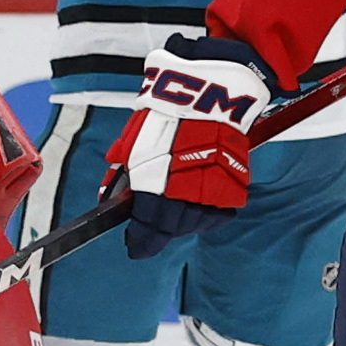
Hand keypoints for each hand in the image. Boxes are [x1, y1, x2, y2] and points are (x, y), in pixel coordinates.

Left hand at [104, 33, 273, 255]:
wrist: (207, 96)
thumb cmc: (163, 117)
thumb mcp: (131, 145)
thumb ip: (122, 176)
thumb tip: (109, 199)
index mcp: (155, 185)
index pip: (148, 227)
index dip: (141, 242)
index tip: (136, 249)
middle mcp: (185, 193)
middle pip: (173, 229)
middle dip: (161, 233)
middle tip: (152, 232)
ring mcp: (213, 190)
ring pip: (197, 223)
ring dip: (184, 224)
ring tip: (174, 216)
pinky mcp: (235, 185)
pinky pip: (220, 212)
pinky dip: (208, 214)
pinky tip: (197, 207)